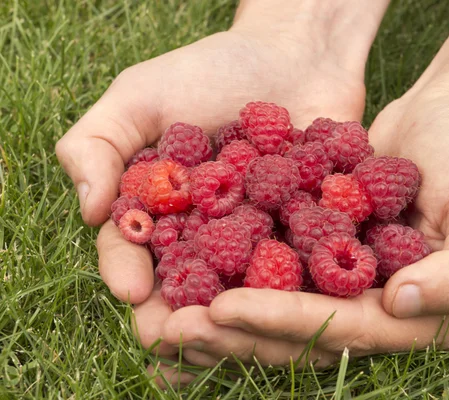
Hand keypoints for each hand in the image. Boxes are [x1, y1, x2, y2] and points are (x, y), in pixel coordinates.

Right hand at [55, 1, 379, 375]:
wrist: (295, 53)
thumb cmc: (211, 69)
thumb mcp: (141, 95)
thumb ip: (98, 142)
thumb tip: (88, 209)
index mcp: (163, 209)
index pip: (135, 247)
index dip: (128, 271)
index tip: (131, 291)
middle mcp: (209, 231)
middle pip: (188, 281)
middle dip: (180, 312)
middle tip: (179, 336)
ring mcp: (262, 235)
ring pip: (246, 284)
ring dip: (238, 311)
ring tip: (236, 331)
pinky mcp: (314, 231)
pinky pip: (308, 260)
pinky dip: (303, 282)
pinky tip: (298, 304)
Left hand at [157, 78, 448, 369]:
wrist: (448, 115)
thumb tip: (401, 304)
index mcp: (421, 315)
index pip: (345, 328)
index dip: (284, 321)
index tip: (223, 308)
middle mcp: (379, 311)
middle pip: (300, 332)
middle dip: (236, 331)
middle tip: (173, 325)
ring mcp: (347, 285)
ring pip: (276, 310)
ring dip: (220, 314)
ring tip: (163, 310)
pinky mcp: (321, 254)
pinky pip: (270, 269)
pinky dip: (227, 273)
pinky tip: (181, 272)